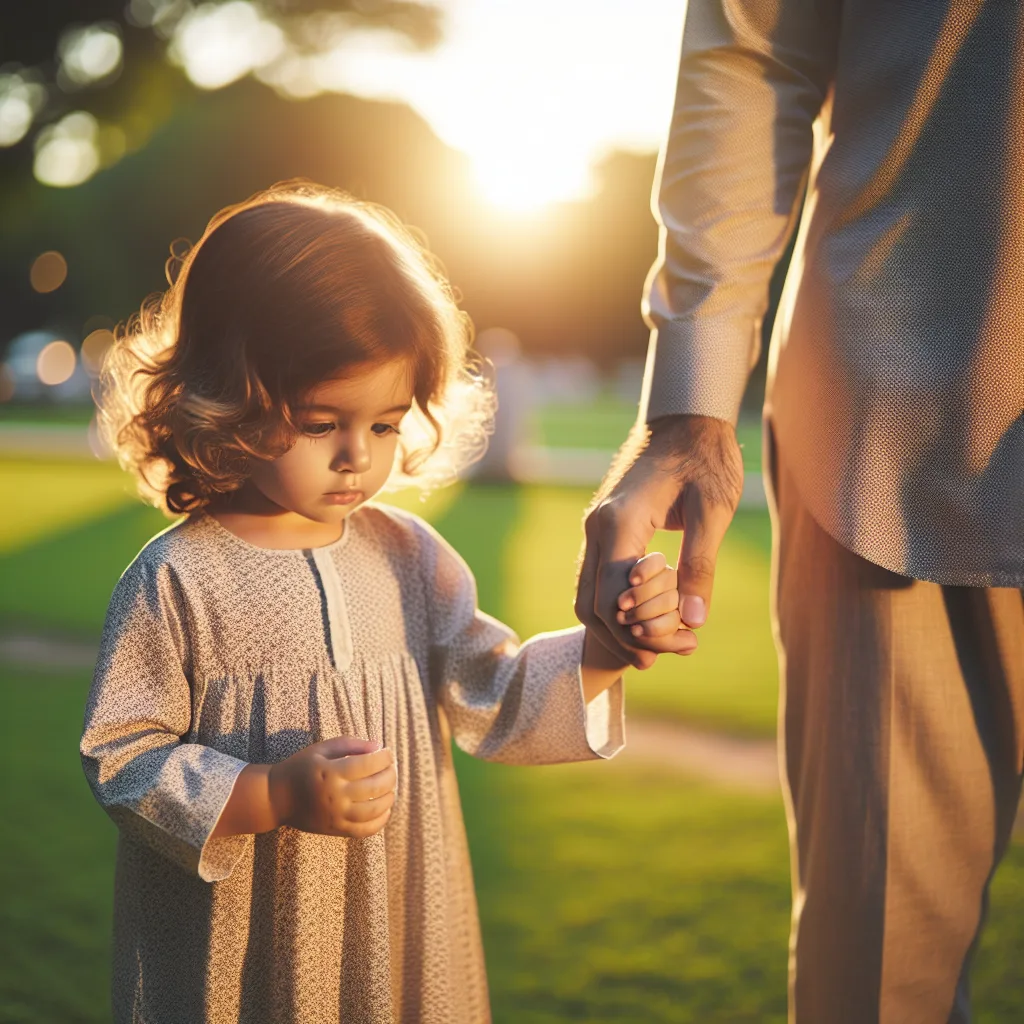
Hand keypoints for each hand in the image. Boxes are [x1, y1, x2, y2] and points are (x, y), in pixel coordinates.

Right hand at [268, 736, 395, 838]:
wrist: (276, 798)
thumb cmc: (301, 768)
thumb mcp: (321, 749)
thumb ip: (350, 744)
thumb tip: (378, 746)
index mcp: (331, 773)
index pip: (368, 764)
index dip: (384, 758)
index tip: (388, 753)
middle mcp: (335, 796)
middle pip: (375, 787)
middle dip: (390, 775)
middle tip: (392, 768)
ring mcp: (336, 816)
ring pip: (374, 810)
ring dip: (389, 797)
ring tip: (390, 787)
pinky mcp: (336, 830)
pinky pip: (365, 830)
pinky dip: (381, 821)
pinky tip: (385, 809)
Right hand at [576, 414, 743, 668]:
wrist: (685, 418)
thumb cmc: (705, 457)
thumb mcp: (714, 511)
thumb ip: (700, 566)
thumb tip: (693, 620)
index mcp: (620, 522)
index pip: (615, 599)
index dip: (645, 632)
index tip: (687, 643)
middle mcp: (597, 528)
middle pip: (592, 606)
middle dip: (627, 638)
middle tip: (672, 652)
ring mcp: (595, 529)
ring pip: (587, 597)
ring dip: (619, 627)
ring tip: (662, 644)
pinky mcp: (603, 530)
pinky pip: (597, 580)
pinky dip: (618, 607)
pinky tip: (651, 617)